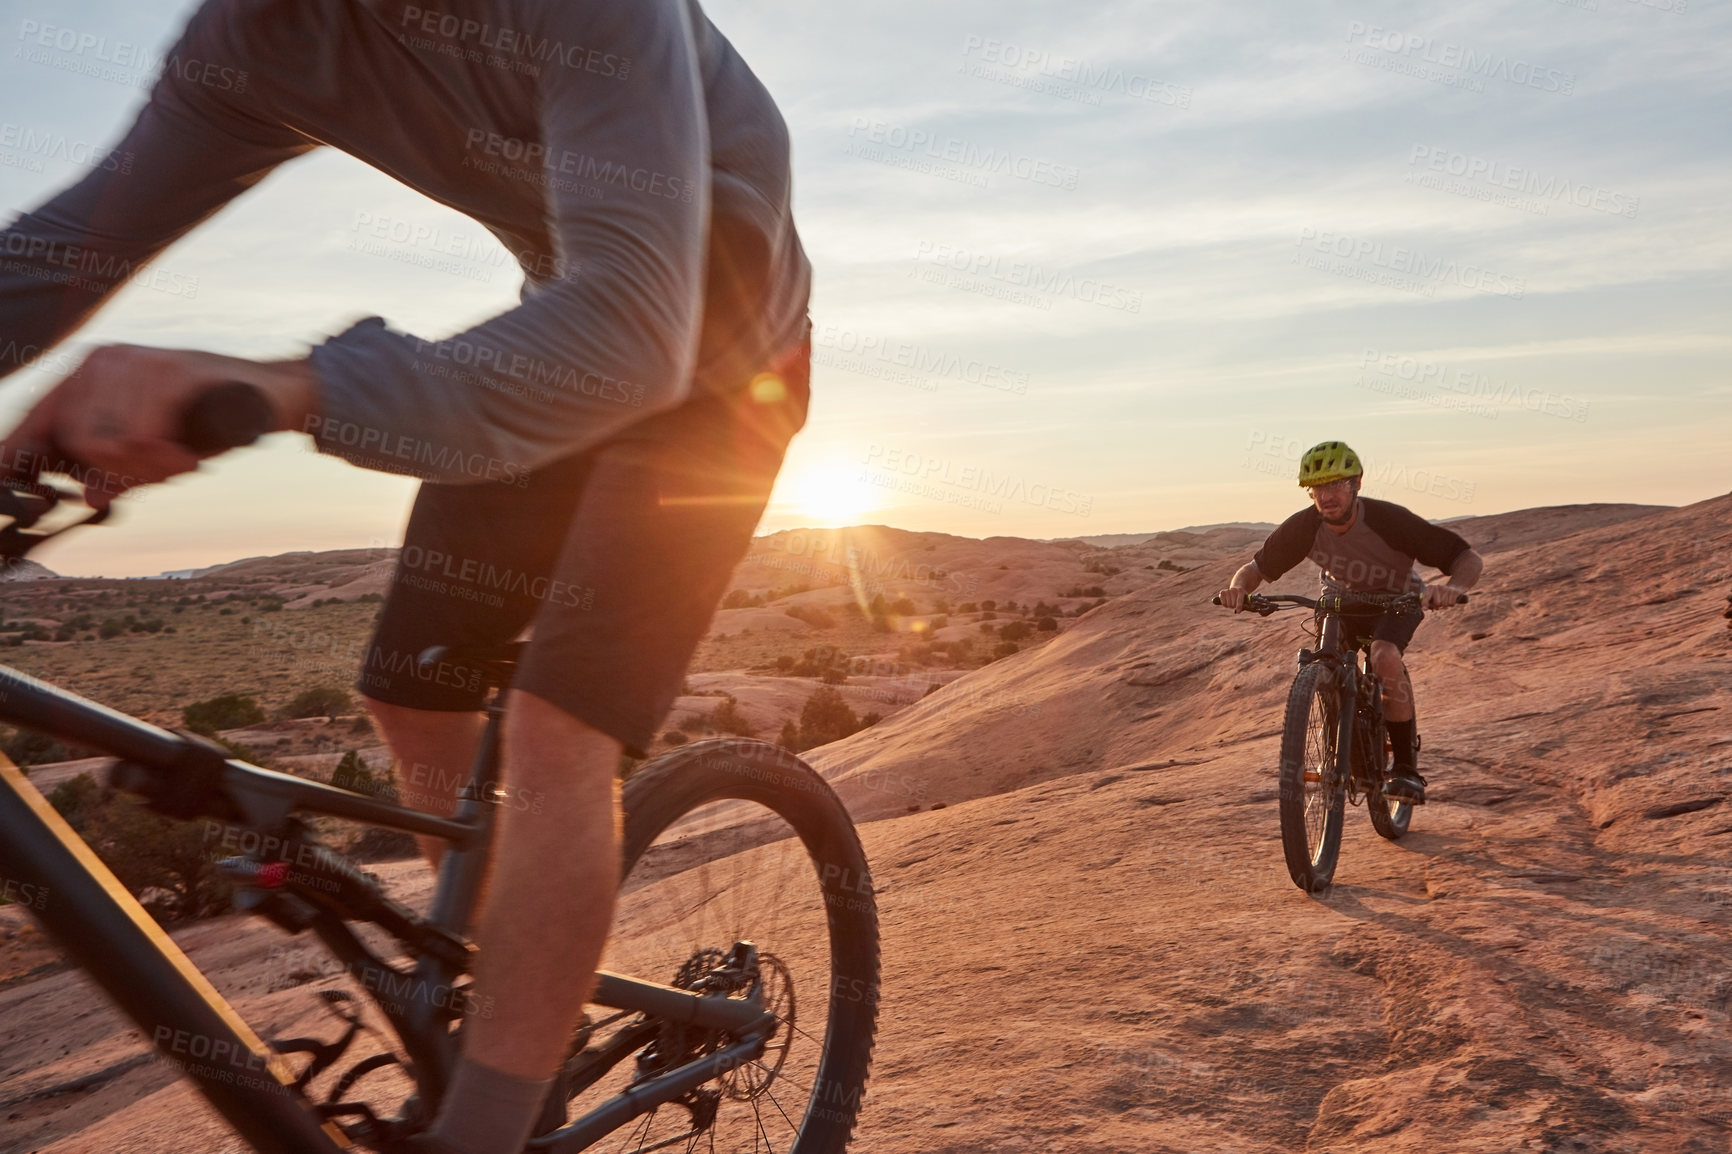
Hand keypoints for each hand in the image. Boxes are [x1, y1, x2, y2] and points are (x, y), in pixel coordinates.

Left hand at [7, 344, 317, 507]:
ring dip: (148, 469)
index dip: (20, 455)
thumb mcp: (154, 451)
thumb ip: (116, 470)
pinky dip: (166, 460)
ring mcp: (135, 362)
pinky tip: (189, 461)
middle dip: (118, 473)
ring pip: (106, 443)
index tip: (13, 491)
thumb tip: (88, 499)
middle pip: (75, 441)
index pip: (37, 421)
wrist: (273, 396)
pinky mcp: (168, 372)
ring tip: (181, 465)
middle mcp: (104, 359)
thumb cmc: (210, 421)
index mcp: (89, 374)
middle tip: (159, 476)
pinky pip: (141, 437)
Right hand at [1218, 587, 1247, 612]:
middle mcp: (1234, 590)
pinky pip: (1223, 603)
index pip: (1239, 600)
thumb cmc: (1242, 596)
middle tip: (1235, 605)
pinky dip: (1225, 604)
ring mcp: (1227, 590)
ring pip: (1228, 604)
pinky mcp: (1222, 592)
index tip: (1237, 612)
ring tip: (1231, 603)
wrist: (1236, 588)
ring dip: (1230, 606)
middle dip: (1234, 607)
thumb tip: (1237, 612)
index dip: (1239, 606)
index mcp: (1241, 591)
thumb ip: (1243, 606)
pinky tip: (1227, 602)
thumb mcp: (1245, 600)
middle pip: (1233, 604)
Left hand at [1424, 581, 1464, 609]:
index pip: (1426, 596)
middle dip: (1437, 607)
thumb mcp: (1432, 596)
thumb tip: (1424, 609)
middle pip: (1437, 603)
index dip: (1425, 603)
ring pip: (1444, 605)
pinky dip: (1451, 604)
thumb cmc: (1440, 595)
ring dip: (1444, 606)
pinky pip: (1451, 604)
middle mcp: (1438, 587)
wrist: (1454, 587)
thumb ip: (1427, 602)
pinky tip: (1450, 600)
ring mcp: (1446, 589)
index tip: (1424, 609)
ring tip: (1444, 601)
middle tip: (1438, 606)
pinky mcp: (1454, 591)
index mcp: (1430, 587)